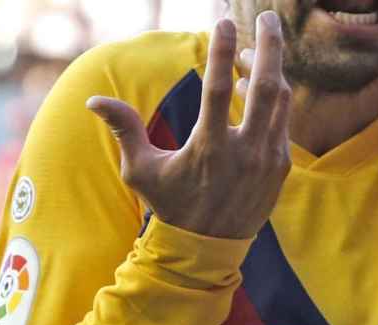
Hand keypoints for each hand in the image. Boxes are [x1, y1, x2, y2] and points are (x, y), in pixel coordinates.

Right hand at [86, 13, 291, 239]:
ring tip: (254, 51)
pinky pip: (283, 122)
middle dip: (269, 46)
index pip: (219, 87)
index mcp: (209, 148)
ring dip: (272, 70)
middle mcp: (245, 152)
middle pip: (267, 87)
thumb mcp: (142, 171)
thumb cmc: (171, 205)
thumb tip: (94, 100)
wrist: (208, 249)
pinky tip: (258, 85)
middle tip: (269, 16)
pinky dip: (275, 99)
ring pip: (281, 102)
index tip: (224, 18)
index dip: (221, 49)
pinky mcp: (281, 168)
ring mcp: (268, 160)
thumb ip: (124, 130)